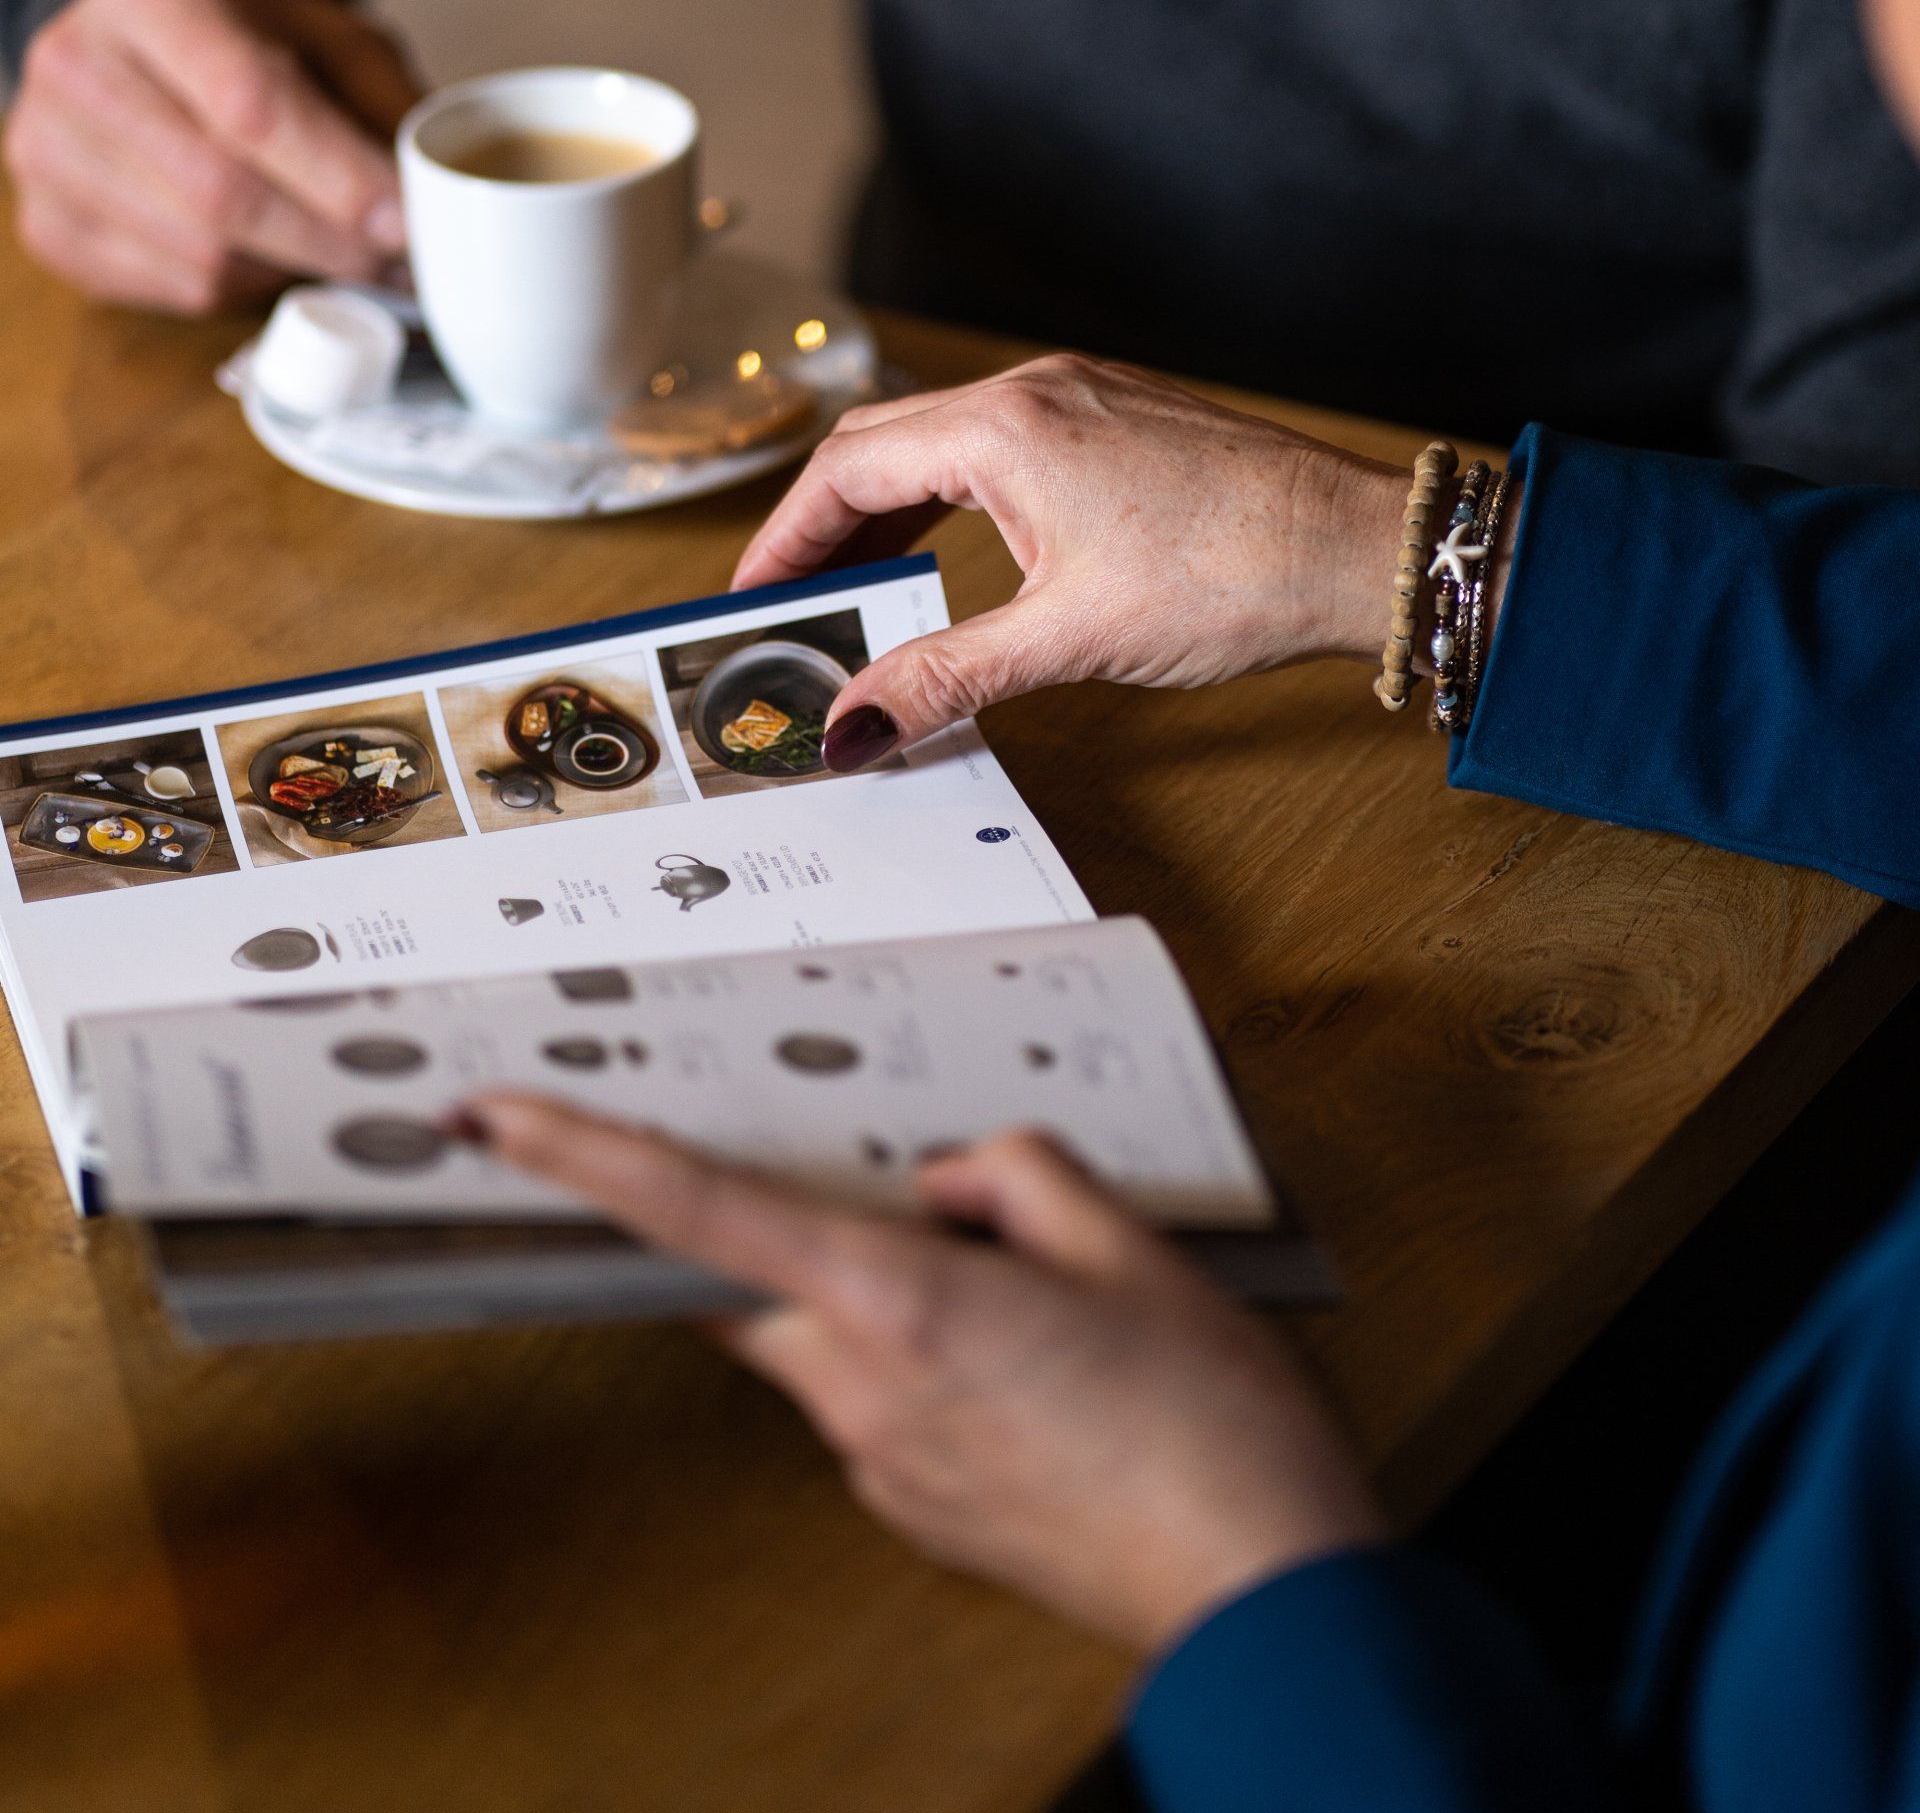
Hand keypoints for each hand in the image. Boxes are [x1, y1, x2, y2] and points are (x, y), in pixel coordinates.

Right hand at [4, 0, 419, 311]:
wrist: (145, 43)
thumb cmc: (250, 35)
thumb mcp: (333, 36)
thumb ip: (386, 105)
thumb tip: (433, 199)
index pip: (250, 103)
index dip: (338, 176)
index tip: (408, 222)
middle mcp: (75, 65)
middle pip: (221, 192)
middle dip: (331, 242)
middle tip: (405, 264)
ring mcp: (45, 150)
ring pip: (200, 255)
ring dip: (296, 270)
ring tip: (349, 255)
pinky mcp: (48, 224)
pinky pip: (173, 289)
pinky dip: (245, 288)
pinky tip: (275, 257)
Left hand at [466, 1100, 1382, 1651]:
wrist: (1261, 1590)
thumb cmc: (1212, 1427)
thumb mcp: (1131, 1242)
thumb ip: (1020, 1175)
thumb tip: (950, 1178)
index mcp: (900, 1304)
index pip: (697, 1214)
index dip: (582, 1157)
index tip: (498, 1119)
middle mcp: (863, 1390)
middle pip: (740, 1283)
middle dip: (743, 1222)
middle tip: (808, 1168)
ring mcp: (883, 1464)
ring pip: (819, 1337)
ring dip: (868, 1286)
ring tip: (1012, 1280)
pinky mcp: (917, 1510)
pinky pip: (875, 1396)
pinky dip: (915, 1348)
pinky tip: (1026, 1353)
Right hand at [731, 354, 1412, 766]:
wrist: (1360, 550)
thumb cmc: (1237, 573)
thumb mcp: (1068, 638)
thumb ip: (944, 677)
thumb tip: (856, 726)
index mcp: (1006, 425)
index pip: (848, 468)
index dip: (787, 538)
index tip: (752, 596)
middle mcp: (1036, 391)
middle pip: (884, 445)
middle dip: (827, 524)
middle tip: (791, 600)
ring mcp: (1082, 397)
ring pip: (944, 442)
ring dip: (892, 511)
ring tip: (862, 587)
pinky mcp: (1119, 419)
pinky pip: (1003, 446)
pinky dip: (955, 497)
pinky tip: (958, 553)